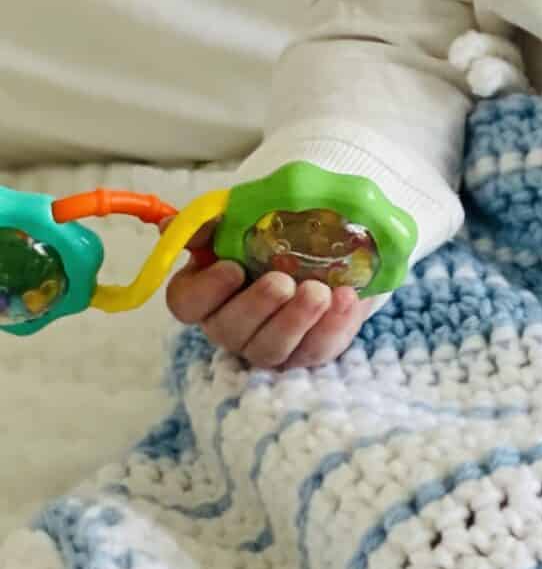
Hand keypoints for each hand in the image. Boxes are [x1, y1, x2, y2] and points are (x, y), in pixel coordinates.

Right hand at [164, 221, 369, 368]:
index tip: (232, 268)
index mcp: (206, 292)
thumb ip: (211, 222)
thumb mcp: (244, 217)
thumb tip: (169, 225)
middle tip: (283, 281)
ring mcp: (269, 344)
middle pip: (230, 331)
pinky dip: (333, 326)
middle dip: (258, 307)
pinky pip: (316, 350)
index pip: (187, 303)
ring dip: (295, 320)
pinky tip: (345, 299)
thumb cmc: (275, 232)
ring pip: (272, 349)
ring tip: (319, 292)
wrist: (328, 243)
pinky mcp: (306, 352)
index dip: (206, 290)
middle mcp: (231, 325)